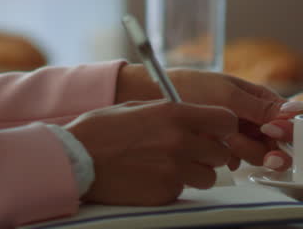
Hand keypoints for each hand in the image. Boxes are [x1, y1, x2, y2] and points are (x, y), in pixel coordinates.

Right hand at [66, 100, 237, 204]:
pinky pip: (183, 191)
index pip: (226, 121)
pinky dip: (173, 186)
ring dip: (195, 172)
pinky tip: (151, 177)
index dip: (224, 127)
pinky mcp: (164, 194)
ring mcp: (173, 171)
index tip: (217, 130)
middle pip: (222, 153)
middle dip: (209, 152)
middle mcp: (179, 142)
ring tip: (170, 165)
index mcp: (174, 115)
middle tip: (191, 150)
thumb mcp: (139, 107)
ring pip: (208, 177)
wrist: (76, 159)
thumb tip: (196, 117)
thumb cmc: (102, 129)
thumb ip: (172, 112)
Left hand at [114, 64, 302, 170]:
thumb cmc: (191, 87)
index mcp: (259, 97)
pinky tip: (214, 147)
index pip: (287, 120)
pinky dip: (228, 157)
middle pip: (274, 142)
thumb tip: (297, 111)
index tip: (269, 134)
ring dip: (241, 150)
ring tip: (221, 139)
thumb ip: (260, 107)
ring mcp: (239, 132)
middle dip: (257, 145)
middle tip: (233, 138)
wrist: (155, 96)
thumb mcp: (227, 94)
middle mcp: (253, 116)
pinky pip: (237, 161)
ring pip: (257, 154)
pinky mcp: (223, 147)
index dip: (284, 131)